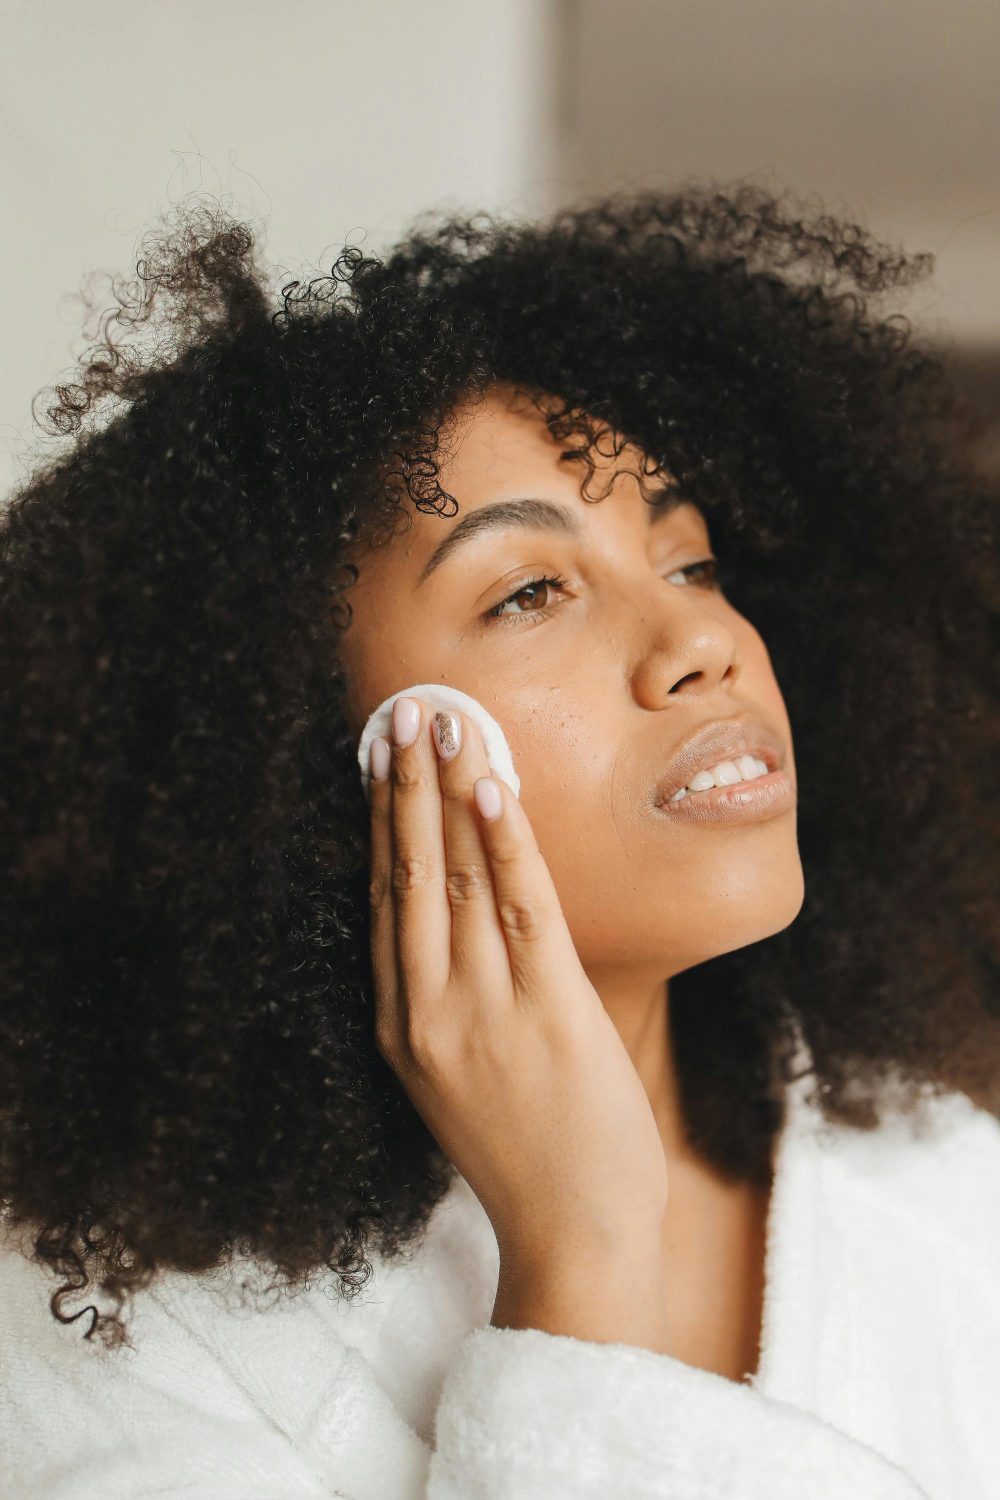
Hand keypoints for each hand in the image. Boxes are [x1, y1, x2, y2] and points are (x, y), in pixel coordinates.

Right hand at [367, 695, 668, 1265]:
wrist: (574, 1235)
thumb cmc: (530, 1154)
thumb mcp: (461, 1078)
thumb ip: (452, 1003)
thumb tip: (467, 919)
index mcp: (401, 1026)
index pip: (383, 901)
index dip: (379, 824)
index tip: (379, 763)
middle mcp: (428, 1010)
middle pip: (407, 875)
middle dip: (403, 786)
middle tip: (403, 714)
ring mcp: (484, 1010)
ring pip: (457, 878)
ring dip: (451, 793)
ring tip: (447, 725)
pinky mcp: (547, 1011)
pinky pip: (521, 909)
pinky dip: (504, 844)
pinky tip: (493, 791)